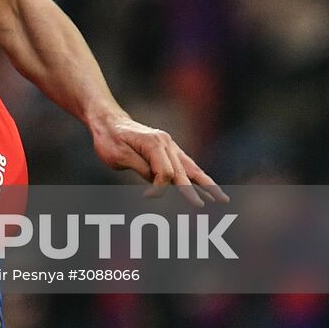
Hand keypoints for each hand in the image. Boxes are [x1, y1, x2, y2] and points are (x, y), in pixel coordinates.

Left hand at [88, 111, 227, 206]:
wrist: (108, 121)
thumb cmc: (109, 138)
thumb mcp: (118, 155)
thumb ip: (140, 168)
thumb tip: (159, 183)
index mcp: (153, 143)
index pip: (165, 173)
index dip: (158, 189)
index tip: (146, 196)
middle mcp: (165, 142)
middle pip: (182, 171)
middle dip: (193, 190)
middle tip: (201, 206)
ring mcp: (169, 144)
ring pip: (191, 167)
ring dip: (206, 184)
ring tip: (221, 198)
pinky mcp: (167, 148)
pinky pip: (186, 164)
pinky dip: (197, 175)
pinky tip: (207, 185)